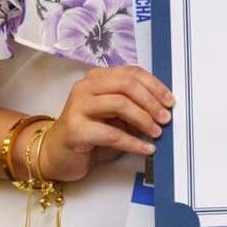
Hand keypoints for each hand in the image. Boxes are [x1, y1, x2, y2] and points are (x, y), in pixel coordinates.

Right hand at [37, 67, 172, 181]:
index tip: (170, 101)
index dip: (154, 86)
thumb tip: (163, 110)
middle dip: (151, 102)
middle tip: (165, 118)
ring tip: (156, 132)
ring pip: (119, 104)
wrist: (56, 154)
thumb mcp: (114, 117)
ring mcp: (78, 106)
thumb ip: (133, 108)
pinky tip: (145, 148)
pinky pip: (111, 133)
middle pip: (126, 85)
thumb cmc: (88, 134)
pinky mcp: (75, 129)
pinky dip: (133, 142)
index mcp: (97, 79)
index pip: (131, 73)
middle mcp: (86, 87)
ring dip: (143, 119)